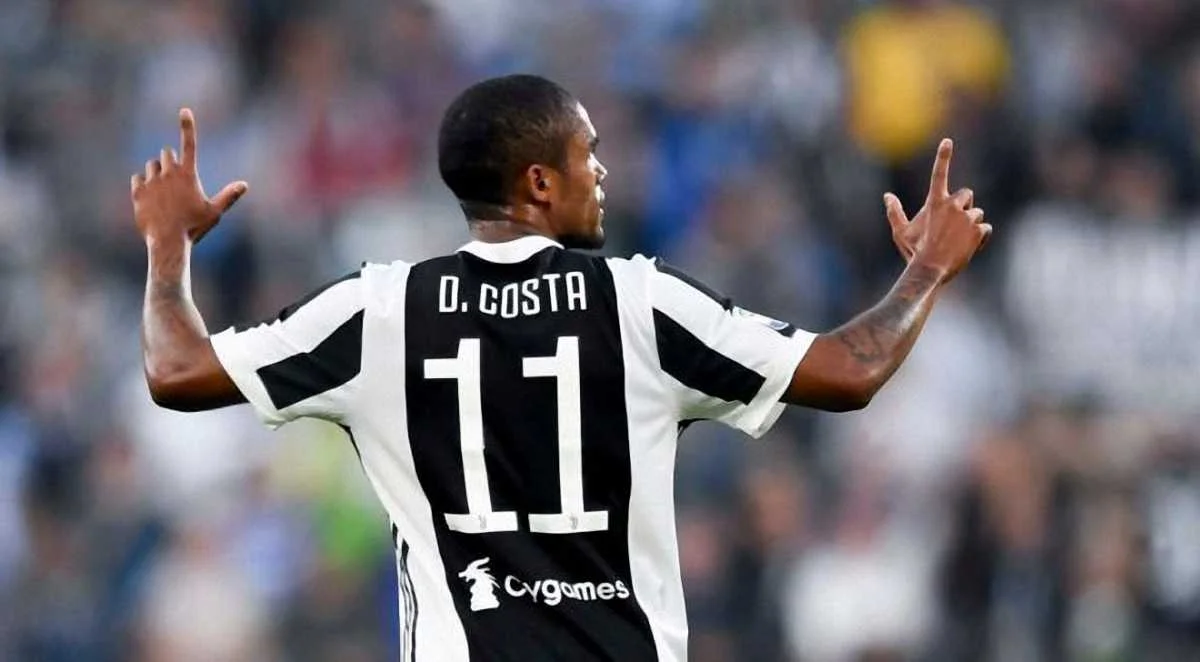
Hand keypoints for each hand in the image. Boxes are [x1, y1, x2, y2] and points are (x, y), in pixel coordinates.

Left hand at [131, 108, 247, 243]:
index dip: (188, 126)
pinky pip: (137, 178)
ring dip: (157, 172)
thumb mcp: (214, 212)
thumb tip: (244, 185)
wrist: (167, 242)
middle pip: (166, 154)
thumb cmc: (194, 227)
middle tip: (176, 182)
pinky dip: (143, 184)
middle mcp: (168, 173)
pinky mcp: (137, 191)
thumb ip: (228, 196)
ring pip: (151, 165)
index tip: (185, 110)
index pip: (189, 144)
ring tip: (164, 192)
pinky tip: (151, 198)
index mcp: (188, 175)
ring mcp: (151, 181)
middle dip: (171, 163)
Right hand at [883, 138, 990, 281]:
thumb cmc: (914, 251)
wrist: (930, 270)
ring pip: (976, 214)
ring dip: (971, 225)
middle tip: (954, 224)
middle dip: (963, 206)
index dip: (943, 156)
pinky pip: (985, 229)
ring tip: (958, 242)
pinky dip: (980, 238)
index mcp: (934, 202)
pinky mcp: (978, 230)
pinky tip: (968, 248)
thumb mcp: (900, 232)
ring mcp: (967, 217)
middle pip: (966, 195)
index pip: (938, 173)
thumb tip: (887, 196)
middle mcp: (953, 205)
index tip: (947, 141)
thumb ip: (894, 212)